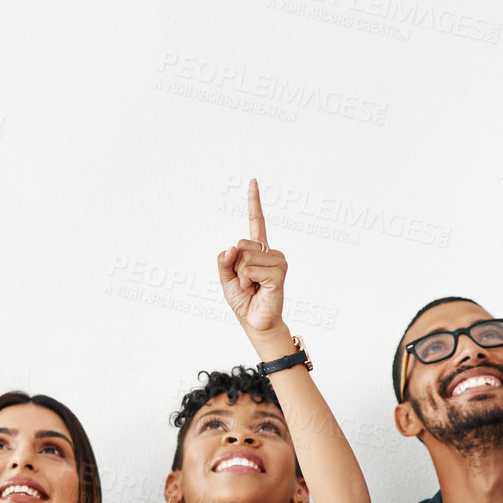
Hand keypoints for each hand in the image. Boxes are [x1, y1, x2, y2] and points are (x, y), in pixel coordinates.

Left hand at [216, 179, 287, 337]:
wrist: (256, 322)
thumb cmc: (243, 300)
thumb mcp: (226, 279)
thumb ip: (224, 261)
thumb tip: (232, 247)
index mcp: (258, 250)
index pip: (256, 221)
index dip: (254, 201)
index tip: (252, 181)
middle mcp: (270, 252)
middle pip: (241, 244)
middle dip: (236, 265)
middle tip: (247, 282)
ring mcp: (277, 261)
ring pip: (245, 257)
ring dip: (242, 276)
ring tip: (254, 287)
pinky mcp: (279, 272)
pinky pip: (251, 269)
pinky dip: (248, 281)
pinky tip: (259, 289)